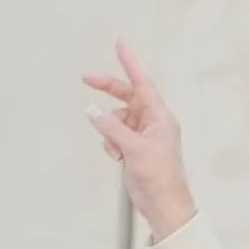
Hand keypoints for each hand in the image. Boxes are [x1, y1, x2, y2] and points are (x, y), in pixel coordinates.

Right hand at [81, 43, 196, 237]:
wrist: (163, 204)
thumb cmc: (159, 175)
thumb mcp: (133, 147)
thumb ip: (111, 126)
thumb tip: (92, 110)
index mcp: (160, 117)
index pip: (142, 83)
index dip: (130, 64)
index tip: (120, 44)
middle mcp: (153, 122)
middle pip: (126, 97)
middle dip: (107, 90)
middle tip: (85, 79)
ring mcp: (143, 135)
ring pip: (116, 119)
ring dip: (109, 130)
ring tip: (118, 149)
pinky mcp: (134, 148)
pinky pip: (115, 136)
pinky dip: (112, 143)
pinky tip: (118, 157)